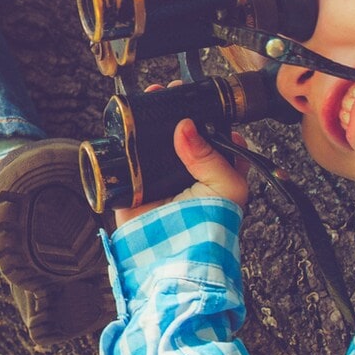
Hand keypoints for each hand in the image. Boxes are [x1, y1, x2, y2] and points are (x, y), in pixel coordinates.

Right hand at [112, 99, 251, 228]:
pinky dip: (128, 140)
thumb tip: (185, 126)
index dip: (209, 115)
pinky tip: (128, 123)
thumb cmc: (208, 230)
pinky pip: (131, 157)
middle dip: (177, 113)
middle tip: (170, 94)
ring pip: (157, 141)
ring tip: (149, 98)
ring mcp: (162, 178)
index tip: (198, 99)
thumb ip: (211, 155)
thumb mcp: (226, 188)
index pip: (218, 136)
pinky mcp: (137, 184)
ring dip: (152, 121)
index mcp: (219, 172)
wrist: (171, 260)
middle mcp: (190, 173)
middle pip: (184, 135)